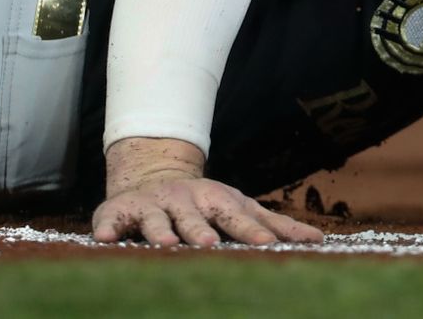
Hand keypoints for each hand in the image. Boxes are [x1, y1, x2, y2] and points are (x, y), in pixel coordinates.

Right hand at [92, 136, 324, 246]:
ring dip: (160, 231)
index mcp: (217, 202)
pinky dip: (107, 228)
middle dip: (201, 230)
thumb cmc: (204, 203)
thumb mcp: (238, 208)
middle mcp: (185, 201)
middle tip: (210, 245)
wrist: (153, 176)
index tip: (268, 247)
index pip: (237, 219)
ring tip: (164, 244)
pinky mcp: (118, 212)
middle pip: (195, 218)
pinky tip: (104, 239)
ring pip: (156, 219)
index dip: (251, 232)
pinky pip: (110, 220)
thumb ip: (274, 225)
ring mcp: (152, 206)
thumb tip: (319, 241)